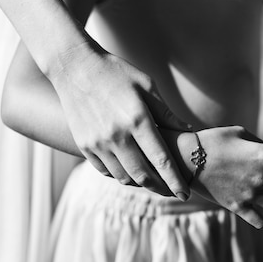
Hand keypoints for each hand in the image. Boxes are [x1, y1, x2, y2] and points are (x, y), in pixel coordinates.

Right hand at [50, 45, 191, 199]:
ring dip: (140, 183)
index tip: (185, 194)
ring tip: (152, 181)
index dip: (175, 181)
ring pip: (124, 177)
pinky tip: (130, 170)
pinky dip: (120, 175)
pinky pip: (106, 171)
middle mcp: (117, 135)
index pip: (161, 160)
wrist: (74, 67)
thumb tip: (188, 132)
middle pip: (143, 175)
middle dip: (161, 188)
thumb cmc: (116, 72)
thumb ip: (166, 112)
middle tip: (171, 192)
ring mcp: (98, 143)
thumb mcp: (146, 85)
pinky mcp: (84, 146)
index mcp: (138, 119)